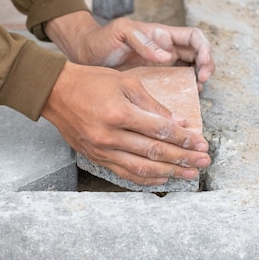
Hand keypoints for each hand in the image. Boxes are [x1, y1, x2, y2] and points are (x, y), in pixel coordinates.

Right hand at [41, 62, 210, 185]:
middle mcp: (109, 135)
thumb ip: (152, 105)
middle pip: (154, 152)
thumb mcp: (125, 82)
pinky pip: (124, 173)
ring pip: (141, 168)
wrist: (55, 92)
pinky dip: (145, 178)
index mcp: (119, 113)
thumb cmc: (90, 81)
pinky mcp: (94, 157)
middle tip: (204, 162)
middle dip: (183, 158)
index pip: (160, 131)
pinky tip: (162, 178)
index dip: (184, 139)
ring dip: (169, 173)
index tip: (201, 143)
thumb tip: (178, 123)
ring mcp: (100, 149)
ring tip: (190, 175)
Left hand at [44, 11, 214, 90]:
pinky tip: (179, 101)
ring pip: (189, 72)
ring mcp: (161, 66)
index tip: (203, 64)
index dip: (205, 49)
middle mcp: (165, 50)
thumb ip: (143, 41)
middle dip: (206, 68)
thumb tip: (167, 56)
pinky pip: (174, 85)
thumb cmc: (101, 39)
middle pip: (198, 56)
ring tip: (194, 92)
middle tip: (200, 83)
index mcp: (161, 35)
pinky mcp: (153, 80)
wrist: (85, 55)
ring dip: (196, 81)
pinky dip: (182, 92)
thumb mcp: (121, 32)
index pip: (194, 37)